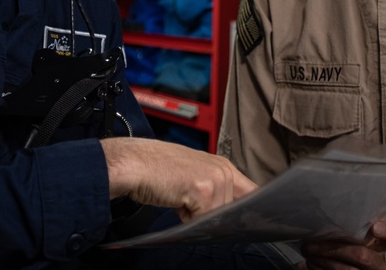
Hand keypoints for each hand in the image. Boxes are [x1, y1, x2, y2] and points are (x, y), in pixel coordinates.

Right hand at [101, 136, 256, 220]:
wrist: (133, 163)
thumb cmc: (155, 169)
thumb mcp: (191, 176)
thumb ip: (213, 192)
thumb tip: (228, 217)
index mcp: (223, 165)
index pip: (252, 193)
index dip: (247, 211)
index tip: (241, 222)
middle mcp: (223, 169)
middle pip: (233, 212)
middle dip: (210, 215)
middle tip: (188, 201)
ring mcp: (216, 178)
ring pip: (217, 218)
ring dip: (196, 217)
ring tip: (179, 197)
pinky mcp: (204, 189)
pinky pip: (204, 220)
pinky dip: (187, 219)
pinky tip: (176, 199)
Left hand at [300, 220, 385, 269]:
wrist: (347, 263)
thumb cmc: (346, 240)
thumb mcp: (352, 231)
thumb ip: (349, 221)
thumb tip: (326, 204)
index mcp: (382, 243)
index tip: (375, 227)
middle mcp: (379, 261)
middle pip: (362, 256)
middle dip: (333, 249)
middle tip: (310, 243)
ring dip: (323, 261)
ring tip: (307, 251)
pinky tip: (310, 263)